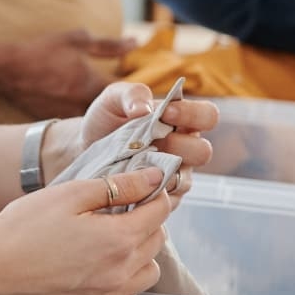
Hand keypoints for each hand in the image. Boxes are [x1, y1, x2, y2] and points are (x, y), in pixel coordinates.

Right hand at [0, 29, 132, 118]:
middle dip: (121, 105)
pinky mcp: (57, 119)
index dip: (138, 92)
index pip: (127, 93)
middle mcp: (85, 103)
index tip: (144, 91)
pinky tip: (77, 107)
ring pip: (95, 117)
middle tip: (127, 100)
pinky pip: (76, 119)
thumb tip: (135, 43)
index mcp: (93, 83)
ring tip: (99, 103)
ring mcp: (70, 114)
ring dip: (101, 112)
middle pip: (113, 110)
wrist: (8, 70)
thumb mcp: (77, 40)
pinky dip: (82, 115)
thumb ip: (109, 45)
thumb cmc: (43, 52)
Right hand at [0, 167, 169, 294]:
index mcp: (119, 239)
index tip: (146, 181)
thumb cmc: (25, 226)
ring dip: (142, 251)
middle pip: (156, 240)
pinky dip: (129, 287)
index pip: (159, 212)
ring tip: (116, 234)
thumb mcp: (69, 194)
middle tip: (124, 202)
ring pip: (148, 272)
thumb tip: (153, 177)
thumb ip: (116, 186)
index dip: (155, 192)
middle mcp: (122, 272)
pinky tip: (110, 270)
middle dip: (148, 217)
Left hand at [55, 82, 218, 209]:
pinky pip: (166, 200)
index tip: (166, 112)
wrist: (86, 145)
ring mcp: (175, 174)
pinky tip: (130, 181)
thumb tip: (144, 109)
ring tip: (137, 162)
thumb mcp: (114, 98)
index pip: (208, 116)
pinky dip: (149, 191)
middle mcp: (184, 148)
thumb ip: (132, 94)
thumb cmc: (107, 118)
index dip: (193, 114)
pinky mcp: (161, 197)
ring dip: (162, 171)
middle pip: (203, 151)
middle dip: (179, 145)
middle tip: (153, 140)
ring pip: (186, 180)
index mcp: (181, 119)